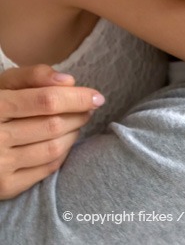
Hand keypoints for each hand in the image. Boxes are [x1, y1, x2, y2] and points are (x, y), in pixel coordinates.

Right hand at [0, 65, 103, 197]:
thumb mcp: (1, 85)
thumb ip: (32, 76)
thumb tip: (69, 81)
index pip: (46, 101)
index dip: (77, 98)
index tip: (97, 97)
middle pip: (54, 126)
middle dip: (79, 115)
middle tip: (87, 109)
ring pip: (54, 148)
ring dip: (74, 133)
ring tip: (75, 123)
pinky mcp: (5, 187)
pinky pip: (48, 168)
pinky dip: (63, 153)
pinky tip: (62, 141)